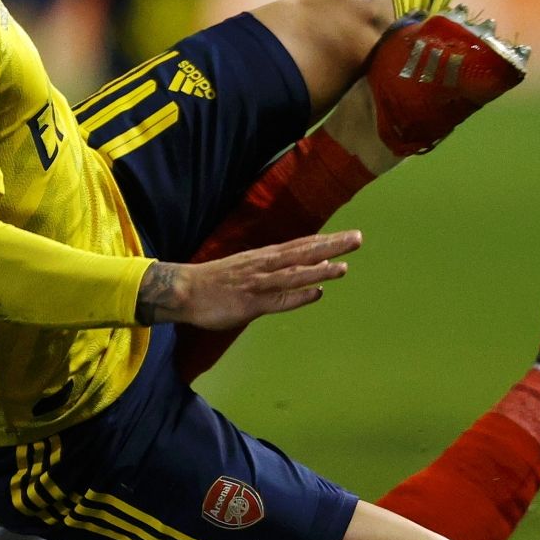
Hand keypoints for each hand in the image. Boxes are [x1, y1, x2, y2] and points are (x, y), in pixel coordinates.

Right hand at [138, 230, 361, 330]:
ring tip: (343, 265)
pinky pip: (278, 299)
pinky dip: (299, 295)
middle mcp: (263, 266)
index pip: (300, 246)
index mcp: (263, 258)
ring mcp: (257, 283)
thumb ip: (277, 272)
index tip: (348, 236)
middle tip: (357, 238)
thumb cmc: (214, 282)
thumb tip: (311, 274)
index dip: (325, 241)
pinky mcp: (249, 303)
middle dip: (330, 246)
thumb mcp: (247, 271)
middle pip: (302, 253)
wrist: (183, 290)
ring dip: (319, 269)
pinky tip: (318, 292)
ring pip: (293, 274)